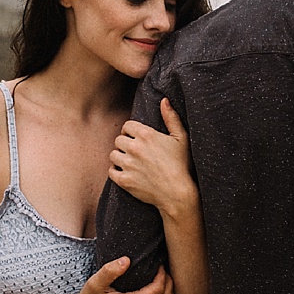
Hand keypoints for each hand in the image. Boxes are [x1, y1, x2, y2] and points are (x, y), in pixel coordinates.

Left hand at [108, 99, 196, 213]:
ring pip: (113, 155)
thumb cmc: (182, 165)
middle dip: (125, 144)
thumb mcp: (182, 139)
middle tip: (135, 152)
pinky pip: (111, 171)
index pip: (127, 126)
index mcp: (147, 135)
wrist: (177, 193)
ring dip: (120, 157)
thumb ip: (171, 118)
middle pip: (118, 140)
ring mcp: (128, 165)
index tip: (137, 138)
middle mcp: (134, 148)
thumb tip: (164, 100)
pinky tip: (127, 173)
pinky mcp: (124, 180)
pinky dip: (116, 172)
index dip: (131, 132)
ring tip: (131, 162)